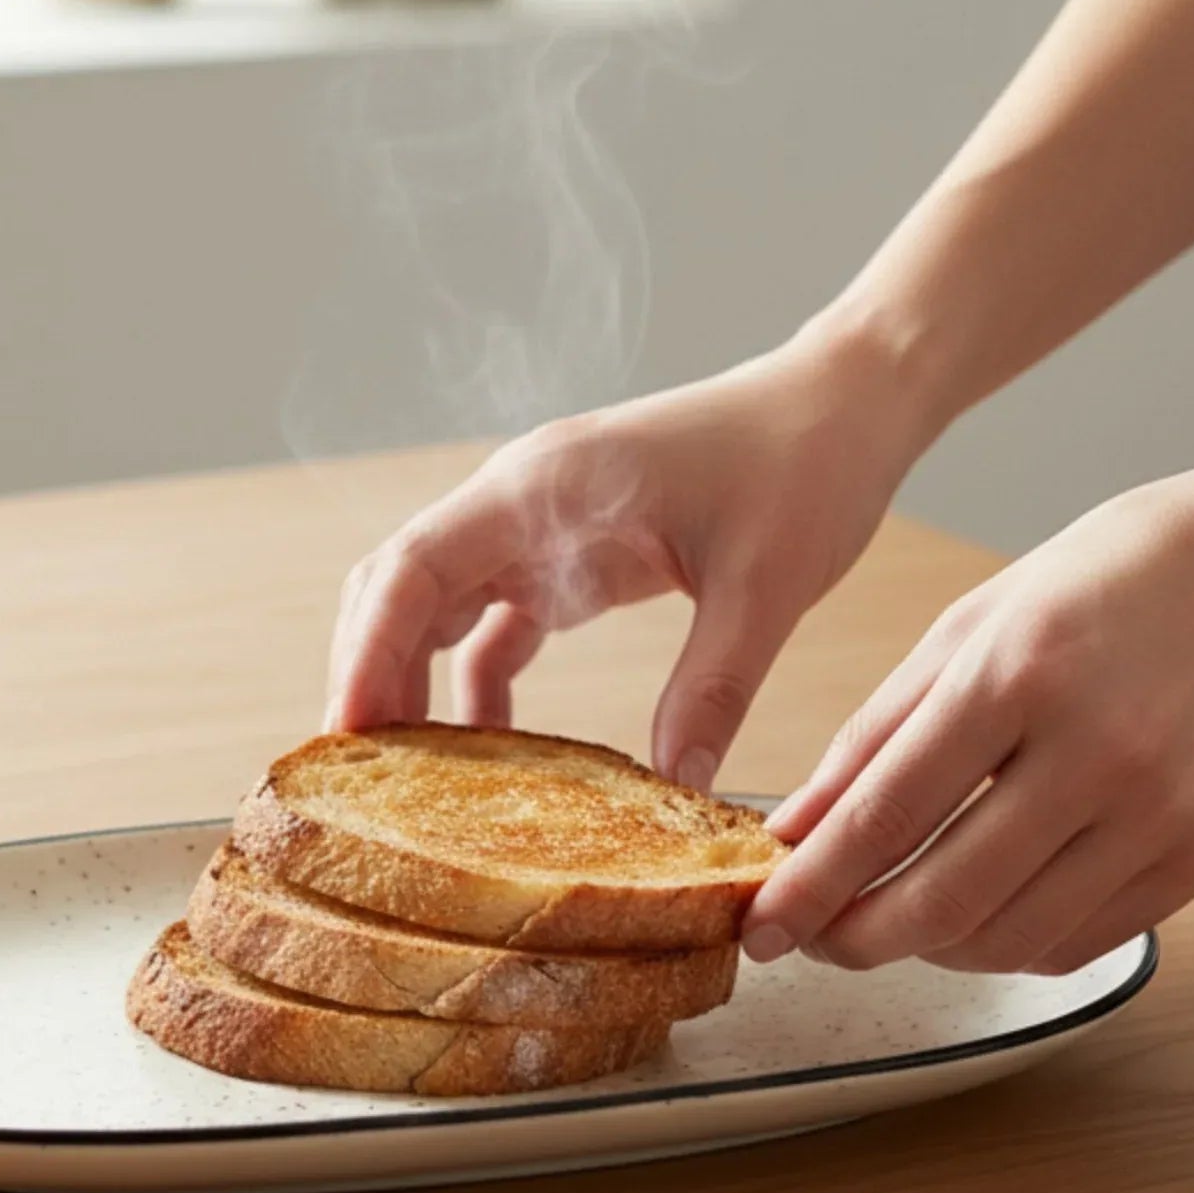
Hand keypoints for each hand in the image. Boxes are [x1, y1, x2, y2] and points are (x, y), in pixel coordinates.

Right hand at [326, 323, 925, 785]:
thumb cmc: (804, 464)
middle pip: (399, 585)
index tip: (349, 731)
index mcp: (544, 487)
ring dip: (409, 678)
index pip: (414, 565)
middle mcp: (521, 500)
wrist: (844, 403)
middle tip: (359, 776)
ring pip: (433, 602)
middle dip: (368, 672)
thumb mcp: (767, 584)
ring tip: (405, 776)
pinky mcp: (570, 551)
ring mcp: (539, 523)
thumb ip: (715, 687)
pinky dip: (474, 680)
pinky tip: (492, 748)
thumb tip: (679, 790)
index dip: (368, 649)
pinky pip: (492, 620)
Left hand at [746, 432, 1193, 973]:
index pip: (884, 816)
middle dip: (852, 939)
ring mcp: (1160, 813)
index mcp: (1016, 676)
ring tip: (882, 925)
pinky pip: (1082, 940)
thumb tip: (796, 826)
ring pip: (1010, 938)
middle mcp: (1094, 753)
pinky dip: (1008, 946)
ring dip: (926, 952)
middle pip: (943, 897)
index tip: (759, 923)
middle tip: (805, 941)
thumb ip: (875, 735)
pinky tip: (971, 919)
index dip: (809, 887)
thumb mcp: (967, 627)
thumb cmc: (1106, 576)